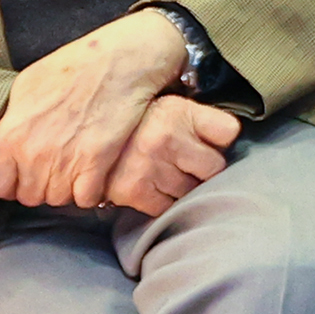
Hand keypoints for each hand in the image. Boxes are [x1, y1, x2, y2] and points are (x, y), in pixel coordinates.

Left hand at [0, 10, 189, 209]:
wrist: (120, 62)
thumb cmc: (76, 66)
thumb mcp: (28, 84)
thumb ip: (13, 119)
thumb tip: (8, 138)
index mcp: (11, 134)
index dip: (12, 182)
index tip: (23, 176)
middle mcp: (33, 154)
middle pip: (29, 196)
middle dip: (40, 186)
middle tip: (54, 168)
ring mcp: (64, 163)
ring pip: (57, 199)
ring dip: (66, 188)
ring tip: (76, 167)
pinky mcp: (95, 167)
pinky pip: (85, 199)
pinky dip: (90, 191)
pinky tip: (94, 173)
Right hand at [102, 94, 241, 216]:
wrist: (83, 139)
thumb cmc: (136, 123)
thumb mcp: (169, 106)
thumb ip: (200, 119)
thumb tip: (231, 139)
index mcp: (178, 111)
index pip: (228, 131)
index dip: (222, 140)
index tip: (212, 142)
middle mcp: (166, 138)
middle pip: (215, 167)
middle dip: (204, 168)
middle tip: (187, 163)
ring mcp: (151, 167)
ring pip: (193, 191)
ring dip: (185, 187)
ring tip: (167, 174)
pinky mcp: (135, 191)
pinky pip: (168, 207)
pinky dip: (163, 202)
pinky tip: (153, 188)